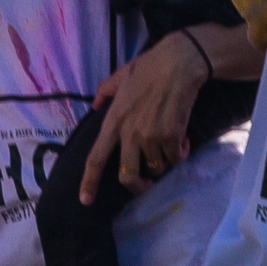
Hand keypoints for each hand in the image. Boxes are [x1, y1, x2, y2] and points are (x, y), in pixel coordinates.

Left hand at [79, 33, 215, 202]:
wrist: (178, 64)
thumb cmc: (147, 68)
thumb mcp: (119, 77)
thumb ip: (104, 93)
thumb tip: (95, 106)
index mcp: (112, 121)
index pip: (95, 158)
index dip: (89, 182)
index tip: (84, 200)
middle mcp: (129, 134)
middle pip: (127, 176)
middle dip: (137, 185)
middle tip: (145, 182)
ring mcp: (151, 138)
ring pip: (156, 169)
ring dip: (162, 162)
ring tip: (168, 143)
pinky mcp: (172, 138)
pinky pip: (175, 159)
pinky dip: (179, 153)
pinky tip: (181, 138)